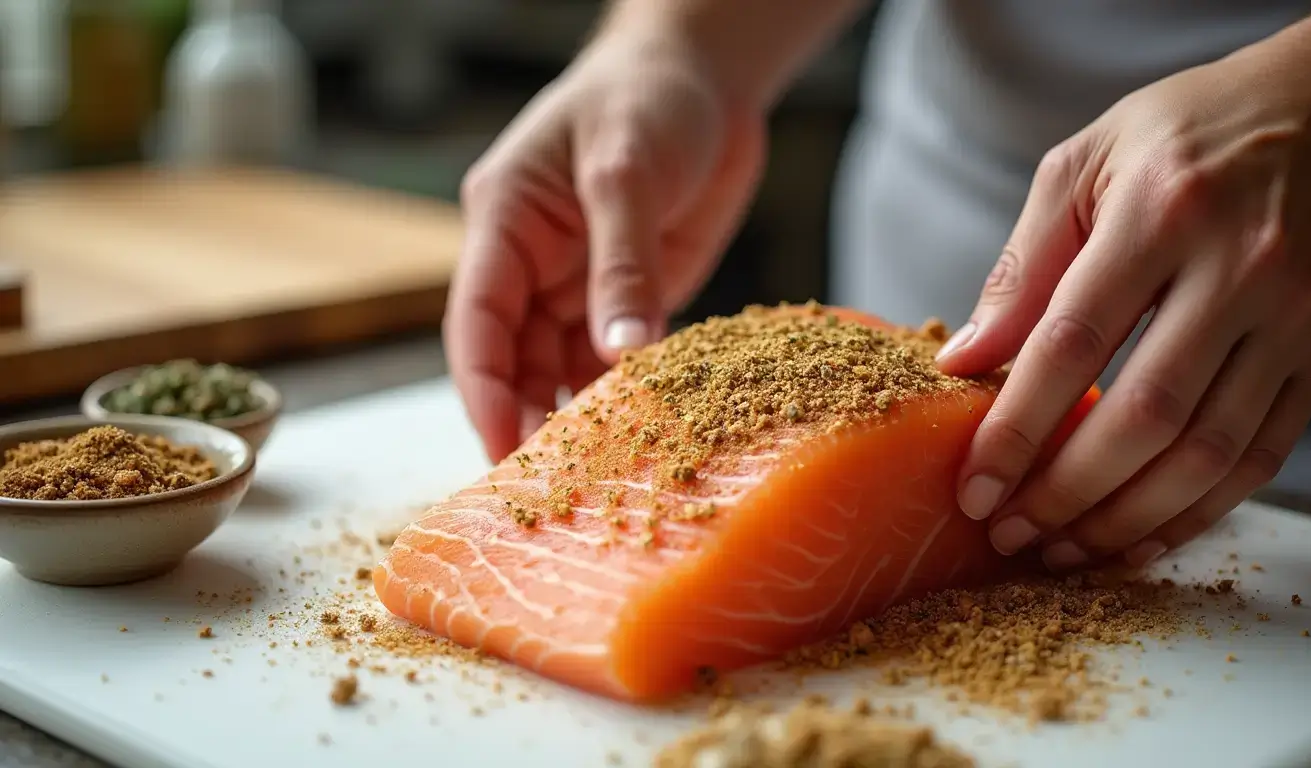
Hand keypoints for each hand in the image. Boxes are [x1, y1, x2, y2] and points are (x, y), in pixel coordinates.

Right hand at [446, 31, 765, 462]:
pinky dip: (624, 396)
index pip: (475, 319)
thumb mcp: (628, 172)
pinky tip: (641, 434)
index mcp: (505, 221)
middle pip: (511, 357)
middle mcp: (532, 260)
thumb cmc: (648, 96)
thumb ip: (623, 264)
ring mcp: (579, 281)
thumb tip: (621, 356)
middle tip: (552, 487)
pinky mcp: (627, 295)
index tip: (502, 449)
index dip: (483, 389)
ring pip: (559, 366)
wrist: (708, 75)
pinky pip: (614, 358)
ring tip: (598, 474)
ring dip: (575, 416)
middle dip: (525, 418)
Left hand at [934, 16, 1310, 570]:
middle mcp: (1243, 267)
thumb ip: (1022, 267)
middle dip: (1065, 492)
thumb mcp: (1083, 166)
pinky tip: (1136, 537)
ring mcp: (1297, 317)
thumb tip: (962, 360)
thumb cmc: (1185, 134)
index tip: (973, 487)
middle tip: (1008, 533)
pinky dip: (1194, 512)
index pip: (1073, 343)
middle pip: (1145, 415)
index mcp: (1163, 210)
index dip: (1017, 428)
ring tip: (1060, 549)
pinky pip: (1259, 458)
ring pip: (1207, 453)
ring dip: (1124, 518)